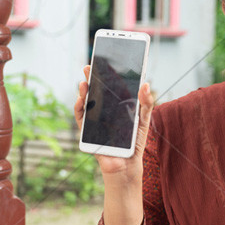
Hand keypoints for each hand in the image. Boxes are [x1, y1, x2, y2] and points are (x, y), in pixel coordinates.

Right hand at [73, 65, 154, 180]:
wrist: (127, 163)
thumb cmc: (135, 141)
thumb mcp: (144, 120)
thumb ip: (146, 103)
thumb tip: (145, 84)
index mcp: (117, 105)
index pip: (110, 85)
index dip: (106, 73)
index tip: (103, 60)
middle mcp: (104, 109)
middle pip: (95, 90)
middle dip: (91, 78)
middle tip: (89, 66)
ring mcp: (94, 119)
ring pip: (86, 101)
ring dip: (83, 91)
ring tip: (84, 82)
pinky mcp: (87, 131)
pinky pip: (80, 117)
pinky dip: (79, 107)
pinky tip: (81, 99)